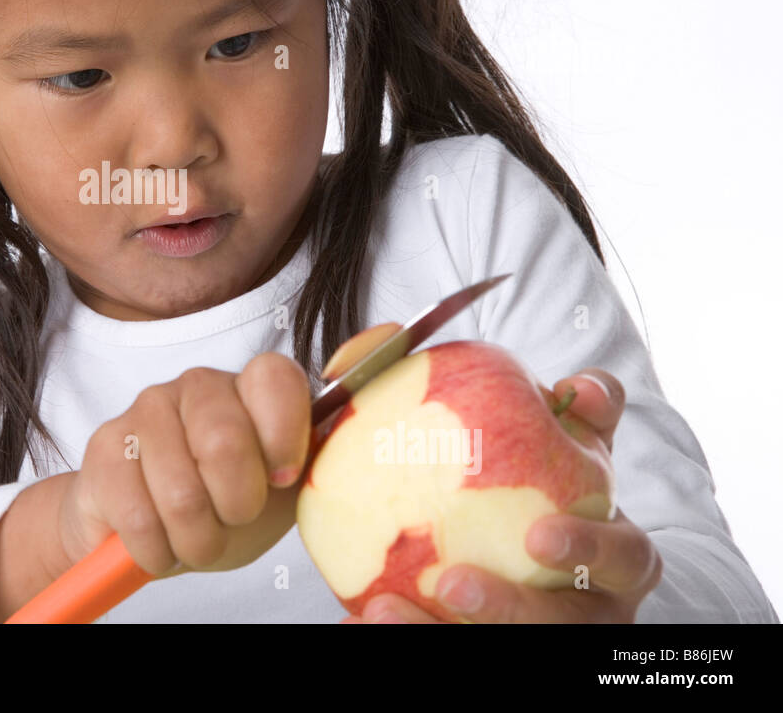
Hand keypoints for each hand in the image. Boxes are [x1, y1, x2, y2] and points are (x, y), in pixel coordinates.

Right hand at [55, 352, 311, 576]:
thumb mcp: (280, 493)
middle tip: (231, 519)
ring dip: (195, 540)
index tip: (281, 479)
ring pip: (180, 492)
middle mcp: (200, 384)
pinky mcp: (104, 445)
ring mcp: (147, 407)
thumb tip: (352, 449)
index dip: (282, 436)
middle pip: (224, 443)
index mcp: (253, 386)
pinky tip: (157, 541)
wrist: (149, 530)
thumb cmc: (224, 504)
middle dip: (235, 507)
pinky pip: (137, 516)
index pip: (275, 379)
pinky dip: (155, 551)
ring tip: (194, 537)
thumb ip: (313, 466)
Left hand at [341, 369, 662, 622]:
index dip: (591, 546)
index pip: (626, 550)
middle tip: (454, 582)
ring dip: (450, 632)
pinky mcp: (519, 647)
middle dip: (519, 609)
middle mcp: (596, 605)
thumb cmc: (515, 475)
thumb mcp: (519, 428)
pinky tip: (361, 615)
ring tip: (386, 610)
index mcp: (613, 550)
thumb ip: (472, 379)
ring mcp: (558, 632)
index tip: (539, 535)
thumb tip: (402, 336)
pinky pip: (458, 651)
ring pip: (519, 642)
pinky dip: (409, 634)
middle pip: (568, 624)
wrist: (506, 545)